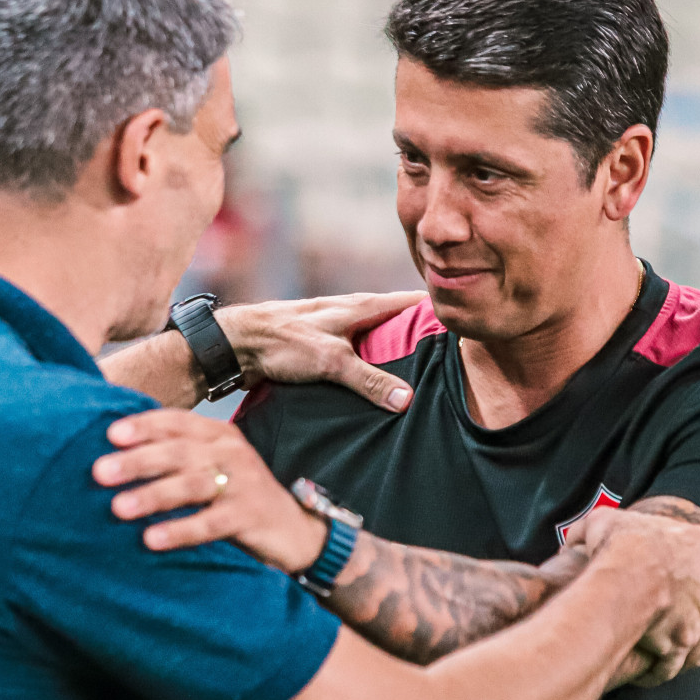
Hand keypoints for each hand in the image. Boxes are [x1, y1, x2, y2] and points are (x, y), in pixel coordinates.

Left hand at [96, 410, 328, 573]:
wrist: (294, 531)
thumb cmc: (238, 497)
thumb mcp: (212, 467)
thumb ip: (176, 457)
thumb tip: (114, 454)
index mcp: (218, 435)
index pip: (177, 422)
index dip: (144, 426)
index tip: (111, 435)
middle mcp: (231, 453)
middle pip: (179, 452)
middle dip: (137, 461)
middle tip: (100, 472)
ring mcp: (243, 483)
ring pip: (192, 485)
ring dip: (153, 495)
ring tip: (118, 508)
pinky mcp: (251, 516)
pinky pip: (211, 523)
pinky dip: (180, 530)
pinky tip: (152, 540)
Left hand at [219, 292, 426, 411]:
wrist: (235, 345)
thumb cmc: (281, 342)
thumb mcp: (331, 361)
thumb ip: (369, 380)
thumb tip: (407, 399)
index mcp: (357, 306)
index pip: (407, 301)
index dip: (434, 307)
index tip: (464, 315)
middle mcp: (347, 312)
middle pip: (393, 318)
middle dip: (417, 329)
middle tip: (446, 348)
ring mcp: (332, 328)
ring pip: (372, 334)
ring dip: (391, 346)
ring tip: (416, 367)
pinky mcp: (317, 346)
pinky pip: (353, 350)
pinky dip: (367, 361)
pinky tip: (371, 378)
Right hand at [566, 510, 699, 686]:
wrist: (627, 579)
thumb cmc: (621, 545)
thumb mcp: (607, 523)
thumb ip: (598, 529)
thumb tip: (578, 537)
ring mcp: (699, 618)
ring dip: (698, 656)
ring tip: (685, 664)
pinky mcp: (681, 644)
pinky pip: (674, 665)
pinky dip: (663, 671)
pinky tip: (652, 675)